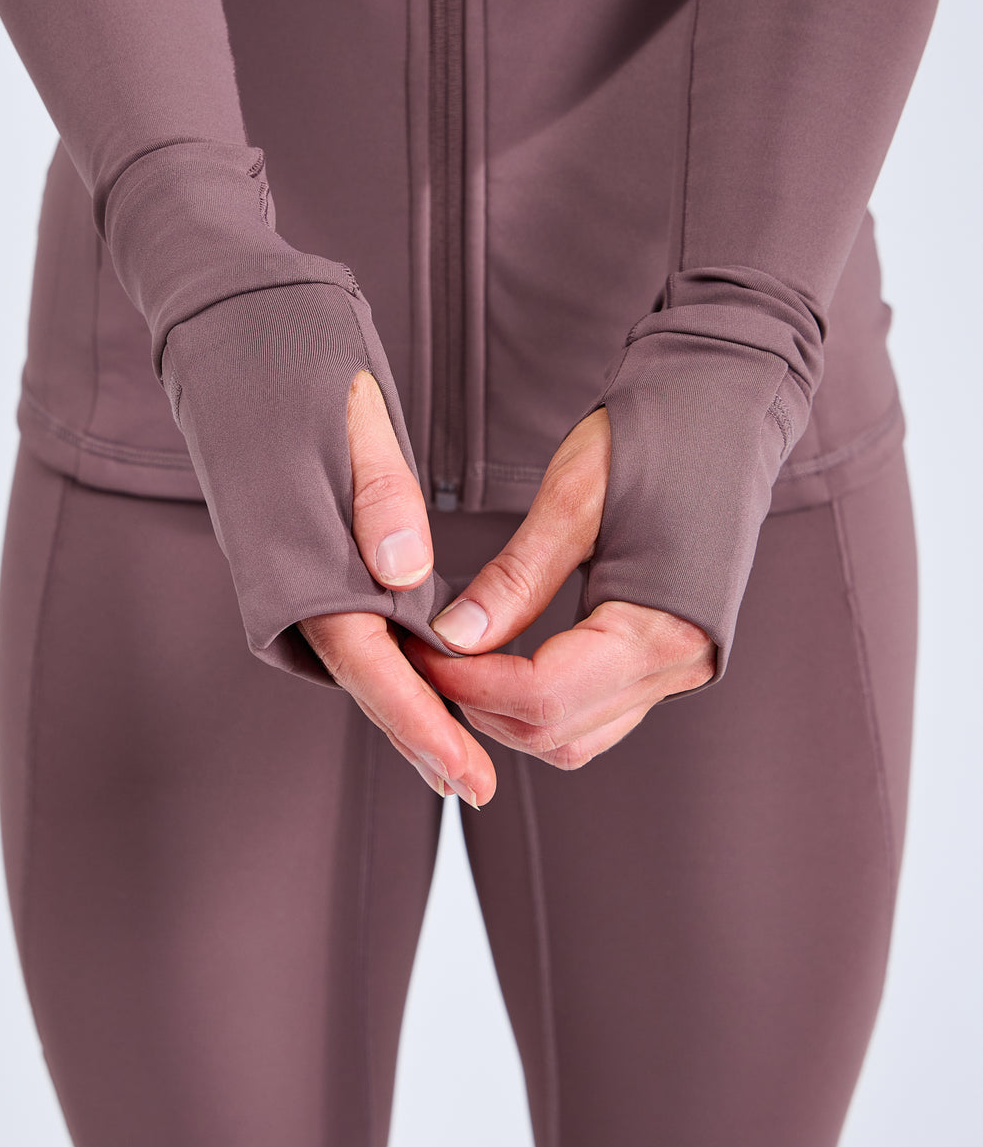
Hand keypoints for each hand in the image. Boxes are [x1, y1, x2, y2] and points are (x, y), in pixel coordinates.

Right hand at [296, 369, 495, 806]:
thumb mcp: (349, 418)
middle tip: (476, 786)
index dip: (421, 723)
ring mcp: (288, 570)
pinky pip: (346, 623)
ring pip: (356, 657)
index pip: (369, 664)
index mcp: (298, 558)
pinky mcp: (296, 554)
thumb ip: (379, 498)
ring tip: (458, 753)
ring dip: (407, 704)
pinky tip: (425, 674)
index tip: (465, 772)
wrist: (230, 328)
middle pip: (363, 678)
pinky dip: (389, 658)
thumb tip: (409, 573)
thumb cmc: (291, 364)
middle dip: (419, 734)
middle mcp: (287, 578)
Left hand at [399, 407, 716, 770]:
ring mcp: (679, 669)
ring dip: (509, 713)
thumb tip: (454, 637)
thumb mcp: (574, 499)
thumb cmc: (658, 439)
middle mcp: (679, 664)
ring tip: (461, 659)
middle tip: (428, 654)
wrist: (725, 410)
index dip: (470, 685)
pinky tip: (506, 662)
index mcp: (660, 627)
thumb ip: (516, 578)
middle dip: (481, 704)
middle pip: (556, 732)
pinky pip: (597, 713)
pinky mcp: (669, 660)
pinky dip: (543, 703)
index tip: (421, 653)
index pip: (545, 697)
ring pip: (575, 737)